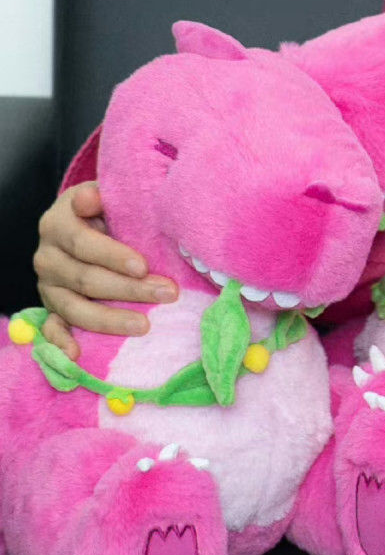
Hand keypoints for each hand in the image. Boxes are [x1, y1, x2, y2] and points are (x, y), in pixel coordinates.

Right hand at [34, 182, 177, 358]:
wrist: (88, 224)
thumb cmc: (108, 212)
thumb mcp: (108, 197)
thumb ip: (106, 197)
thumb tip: (95, 198)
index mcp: (58, 224)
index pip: (84, 243)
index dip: (113, 256)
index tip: (144, 266)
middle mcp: (47, 256)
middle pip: (87, 279)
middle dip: (130, 290)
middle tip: (168, 294)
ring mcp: (48, 286)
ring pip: (76, 308)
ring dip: (111, 320)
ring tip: (145, 325)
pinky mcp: (51, 308)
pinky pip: (52, 329)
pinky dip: (62, 344)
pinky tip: (78, 357)